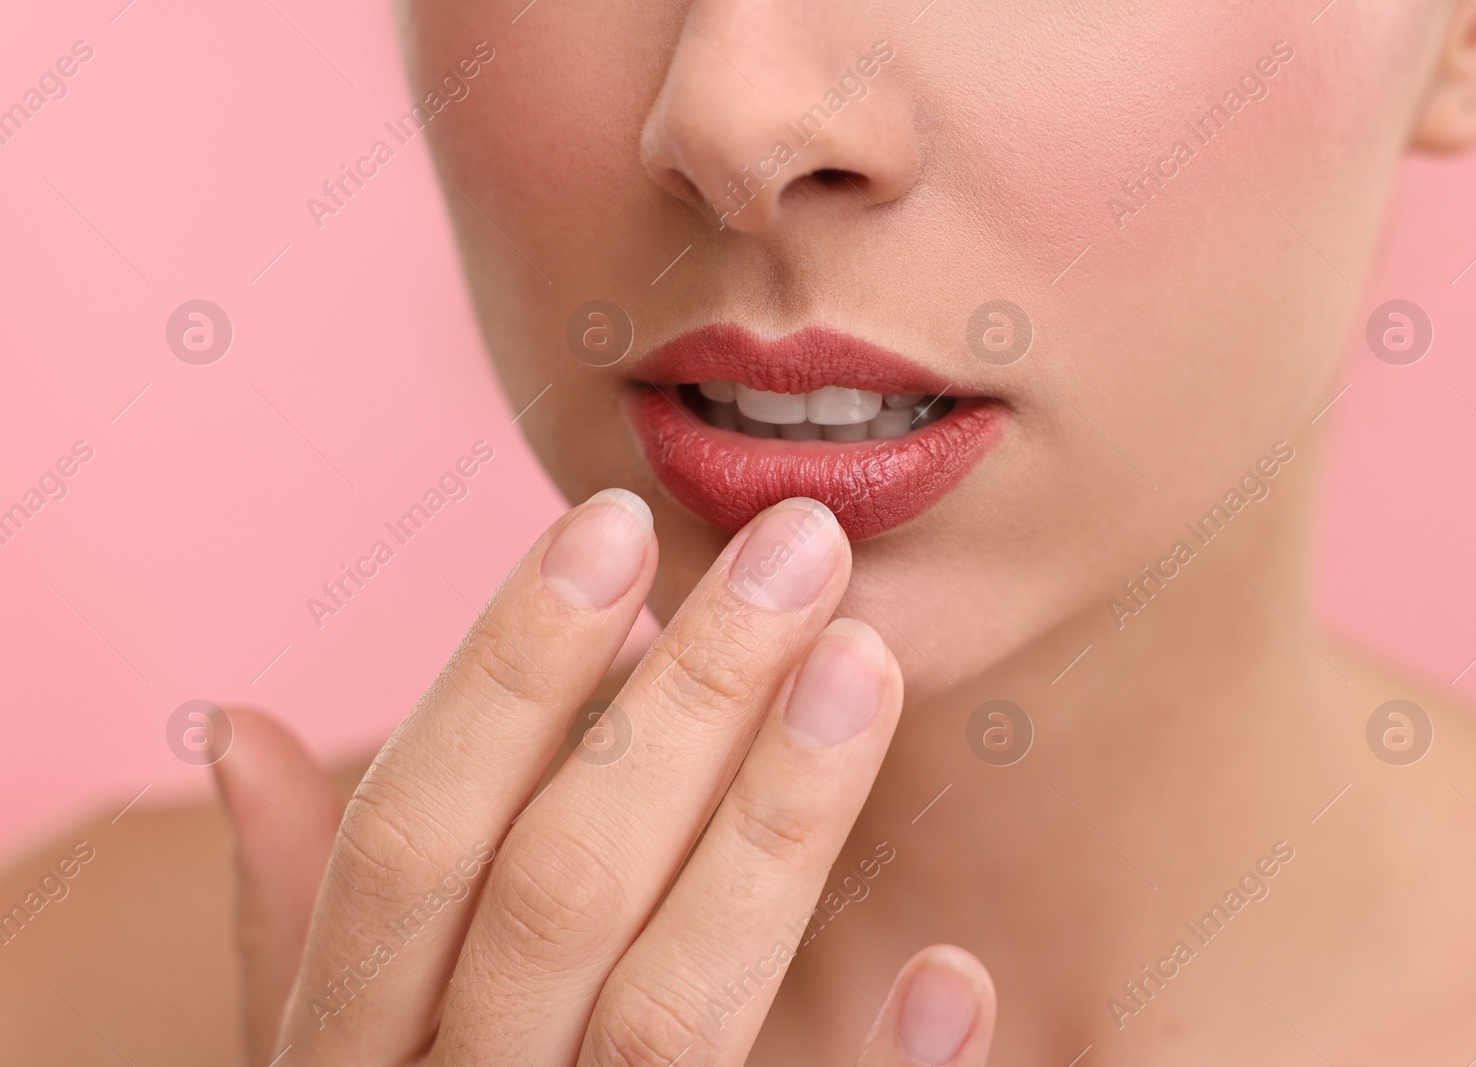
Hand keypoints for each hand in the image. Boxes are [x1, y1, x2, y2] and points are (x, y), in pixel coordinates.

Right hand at [213, 491, 995, 1065]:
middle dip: (680, 706)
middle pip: (557, 895)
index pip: (413, 839)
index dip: (505, 672)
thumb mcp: (335, 1048)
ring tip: (865, 661)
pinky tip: (958, 973)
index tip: (613, 522)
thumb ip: (301, 911)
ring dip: (775, 830)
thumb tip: (236, 724)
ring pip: (672, 1015)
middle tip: (794, 550)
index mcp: (349, 1057)